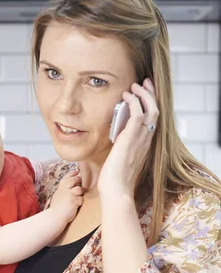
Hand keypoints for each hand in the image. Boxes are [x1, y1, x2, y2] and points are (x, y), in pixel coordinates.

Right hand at [49, 169, 83, 222]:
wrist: (55, 216)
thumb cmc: (57, 208)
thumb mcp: (58, 196)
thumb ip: (63, 190)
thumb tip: (72, 186)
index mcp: (60, 188)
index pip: (66, 177)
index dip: (72, 173)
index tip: (77, 171)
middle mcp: (64, 189)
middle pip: (75, 180)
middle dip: (79, 181)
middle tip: (80, 183)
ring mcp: (69, 194)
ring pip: (79, 189)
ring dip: (80, 194)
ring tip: (76, 199)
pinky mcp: (74, 201)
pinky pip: (81, 199)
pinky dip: (80, 203)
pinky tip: (75, 206)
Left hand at [97, 78, 158, 199]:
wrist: (116, 190)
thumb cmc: (115, 179)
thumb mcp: (120, 158)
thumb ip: (121, 146)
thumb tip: (115, 138)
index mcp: (145, 145)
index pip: (153, 120)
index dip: (150, 104)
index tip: (144, 92)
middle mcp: (146, 140)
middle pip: (156, 111)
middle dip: (151, 94)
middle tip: (144, 82)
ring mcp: (141, 139)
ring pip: (151, 109)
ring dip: (143, 95)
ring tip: (134, 86)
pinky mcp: (131, 138)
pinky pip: (138, 114)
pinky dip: (134, 102)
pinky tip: (126, 96)